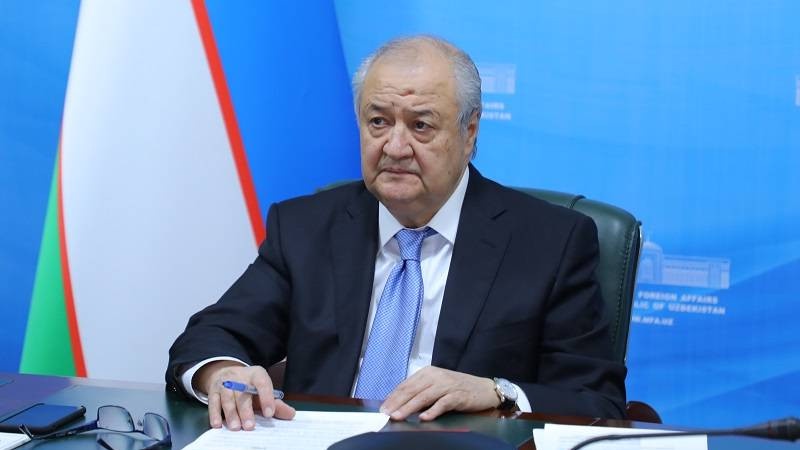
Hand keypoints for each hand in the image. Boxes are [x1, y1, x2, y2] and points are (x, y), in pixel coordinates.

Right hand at [194, 361, 295, 429]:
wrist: (227, 373)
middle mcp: (240, 377)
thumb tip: (291, 414)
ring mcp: (225, 383)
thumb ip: (276, 404)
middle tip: (250, 426)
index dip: (266, 398)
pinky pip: (213, 402)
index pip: (263, 383)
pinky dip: (214, 414)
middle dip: (246, 411)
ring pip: (228, 398)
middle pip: (243, 394)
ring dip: (231, 414)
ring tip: (235, 427)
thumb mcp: (263, 391)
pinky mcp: (213, 390)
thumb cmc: (249, 387)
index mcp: (256, 374)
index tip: (269, 414)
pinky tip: (218, 424)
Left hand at [379, 366, 499, 420]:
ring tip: (398, 416)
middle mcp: (436, 376)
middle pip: (412, 390)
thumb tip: (400, 405)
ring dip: (409, 407)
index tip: (383, 408)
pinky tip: (424, 418)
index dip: (393, 397)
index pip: (406, 385)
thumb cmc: (457, 388)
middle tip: (385, 414)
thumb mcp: (436, 386)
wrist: (484, 388)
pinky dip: (432, 411)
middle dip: (397, 403)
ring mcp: (446, 385)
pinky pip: (442, 403)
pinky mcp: (457, 395)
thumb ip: (421, 392)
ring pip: (423, 396)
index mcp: (428, 372)